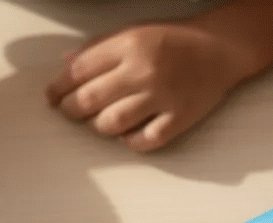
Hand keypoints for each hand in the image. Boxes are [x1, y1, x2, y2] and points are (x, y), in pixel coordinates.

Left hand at [45, 19, 250, 151]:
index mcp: (129, 44)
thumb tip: (65, 64)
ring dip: (98, 126)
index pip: (79, 70)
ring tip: (100, 121)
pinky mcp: (180, 118)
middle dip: (70, 110)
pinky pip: (145, 141)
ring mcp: (163, 96)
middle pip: (89, 101)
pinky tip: (128, 135)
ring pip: (112, 124)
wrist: (221, 47)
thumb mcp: (133, 32)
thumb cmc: (173, 39)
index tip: (51, 96)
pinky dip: (130, 142)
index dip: (58, 87)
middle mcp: (144, 70)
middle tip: (68, 112)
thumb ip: (98, 48)